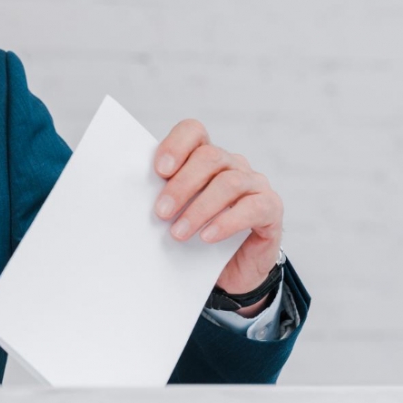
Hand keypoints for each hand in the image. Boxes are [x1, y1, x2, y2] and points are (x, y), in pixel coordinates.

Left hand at [153, 119, 283, 316]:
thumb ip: (161, 199)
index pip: (193, 131)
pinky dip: (226, 222)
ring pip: (229, 182)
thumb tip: (130, 196)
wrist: (228, 270)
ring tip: (178, 233)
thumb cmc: (194, 237)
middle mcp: (232, 164)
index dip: (175, 145)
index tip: (158, 171)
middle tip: (161, 212)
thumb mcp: (174, 215)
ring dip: (199, 209)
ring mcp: (254, 184)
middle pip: (209, 157)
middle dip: (181, 185)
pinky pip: (252, 207)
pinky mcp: (271, 208)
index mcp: (204, 158)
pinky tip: (207, 236)